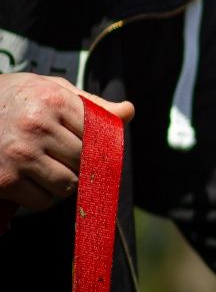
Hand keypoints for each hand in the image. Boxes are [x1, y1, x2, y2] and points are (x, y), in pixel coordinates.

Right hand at [0, 73, 134, 212]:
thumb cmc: (13, 99)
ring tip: (46, 169)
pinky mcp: (5, 180)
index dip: (97, 146)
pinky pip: (44, 201)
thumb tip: (128, 112)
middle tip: (62, 159)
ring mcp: (20, 154)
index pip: (99, 136)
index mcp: (54, 100)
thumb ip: (90, 104)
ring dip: (63, 183)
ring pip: (69, 185)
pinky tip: (28, 180)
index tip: (87, 148)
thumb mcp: (49, 90)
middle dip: (80, 166)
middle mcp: (38, 126)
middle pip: (86, 163)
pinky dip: (41, 197)